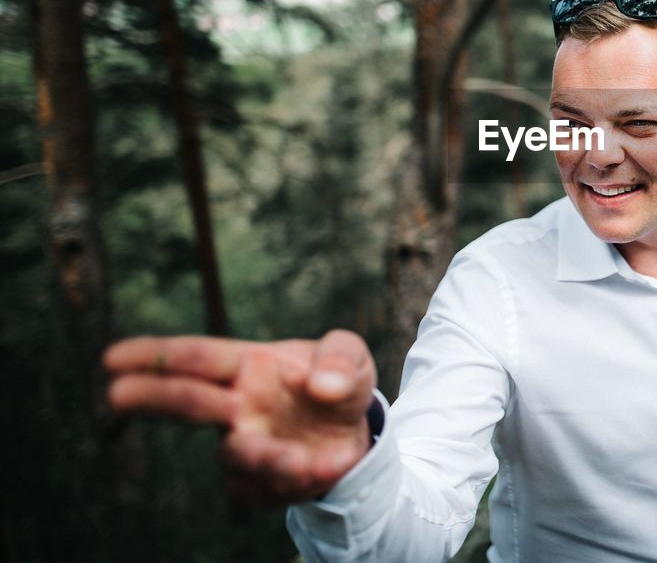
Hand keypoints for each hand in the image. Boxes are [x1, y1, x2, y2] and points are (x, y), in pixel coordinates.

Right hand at [103, 329, 375, 504]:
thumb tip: (320, 386)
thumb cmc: (340, 384)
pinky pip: (260, 488)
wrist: (355, 435)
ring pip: (235, 454)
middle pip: (187, 399)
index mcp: (249, 365)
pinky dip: (292, 483)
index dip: (155, 355)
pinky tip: (320, 470)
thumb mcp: (353, 360)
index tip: (112, 358)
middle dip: (153, 395)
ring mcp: (242, 444)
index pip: (199, 356)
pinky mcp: (254, 483)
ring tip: (301, 460)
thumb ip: (342, 362)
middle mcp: (236, 405)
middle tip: (117, 394)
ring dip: (264, 458)